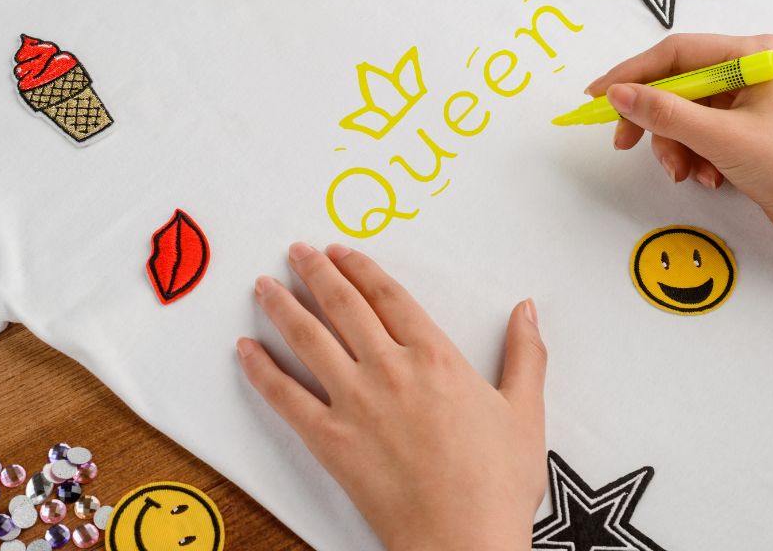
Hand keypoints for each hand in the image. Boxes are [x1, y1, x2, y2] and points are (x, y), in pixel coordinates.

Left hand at [237, 243, 546, 550]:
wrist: (462, 540)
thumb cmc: (496, 484)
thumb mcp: (525, 412)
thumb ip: (526, 355)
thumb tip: (527, 310)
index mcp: (435, 356)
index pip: (389, 295)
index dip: (361, 268)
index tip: (340, 250)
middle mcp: (389, 368)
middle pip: (343, 306)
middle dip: (315, 273)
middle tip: (295, 251)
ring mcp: (355, 402)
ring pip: (309, 339)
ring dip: (283, 306)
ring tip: (264, 285)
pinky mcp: (330, 440)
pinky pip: (285, 396)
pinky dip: (261, 369)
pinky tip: (245, 349)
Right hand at [586, 33, 772, 250]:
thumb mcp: (722, 138)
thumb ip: (665, 113)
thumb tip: (617, 94)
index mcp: (753, 54)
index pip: (675, 52)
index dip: (631, 74)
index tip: (595, 97)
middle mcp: (749, 69)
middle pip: (676, 84)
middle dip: (653, 120)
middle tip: (624, 144)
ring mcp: (747, 100)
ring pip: (683, 115)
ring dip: (676, 147)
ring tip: (686, 174)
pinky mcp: (745, 130)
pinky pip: (699, 134)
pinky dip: (694, 157)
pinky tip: (709, 179)